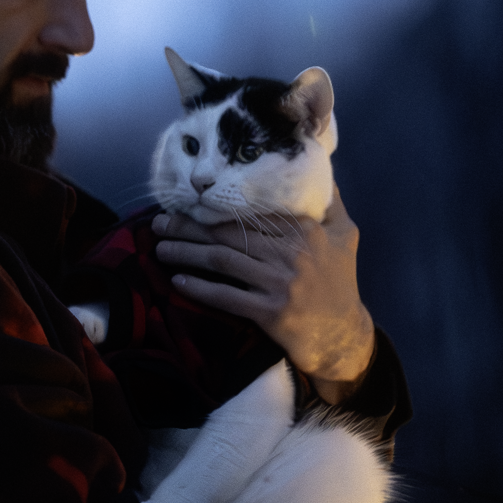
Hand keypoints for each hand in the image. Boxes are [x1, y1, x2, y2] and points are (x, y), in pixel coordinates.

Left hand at [151, 184, 374, 398]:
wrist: (343, 336)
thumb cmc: (340, 283)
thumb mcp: (344, 235)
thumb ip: (330, 202)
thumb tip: (317, 166)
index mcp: (303, 230)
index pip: (249, 213)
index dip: (213, 208)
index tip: (186, 203)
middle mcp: (290, 253)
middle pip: (228, 234)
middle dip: (188, 227)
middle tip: (159, 223)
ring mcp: (278, 283)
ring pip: (222, 261)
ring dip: (186, 253)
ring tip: (160, 248)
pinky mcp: (270, 312)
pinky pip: (226, 297)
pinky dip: (200, 288)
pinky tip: (178, 281)